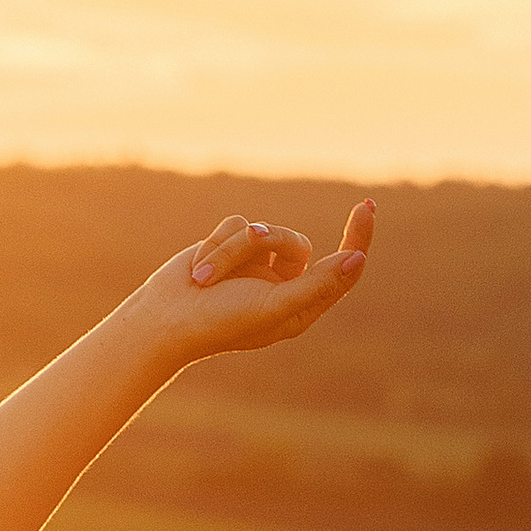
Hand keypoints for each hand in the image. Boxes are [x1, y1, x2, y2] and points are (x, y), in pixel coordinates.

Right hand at [132, 198, 373, 361]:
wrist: (164, 320)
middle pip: (297, 242)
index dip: (357, 239)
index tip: (367, 207)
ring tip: (205, 277)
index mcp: (300, 307)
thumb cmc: (220, 323)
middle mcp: (282, 284)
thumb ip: (317, 285)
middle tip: (243, 260)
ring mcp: (257, 265)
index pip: (342, 269)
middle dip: (268, 244)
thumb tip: (357, 259)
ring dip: (233, 249)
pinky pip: (238, 224)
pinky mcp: (232, 248)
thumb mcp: (274, 307)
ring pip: (264, 230)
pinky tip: (198, 268)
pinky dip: (217, 244)